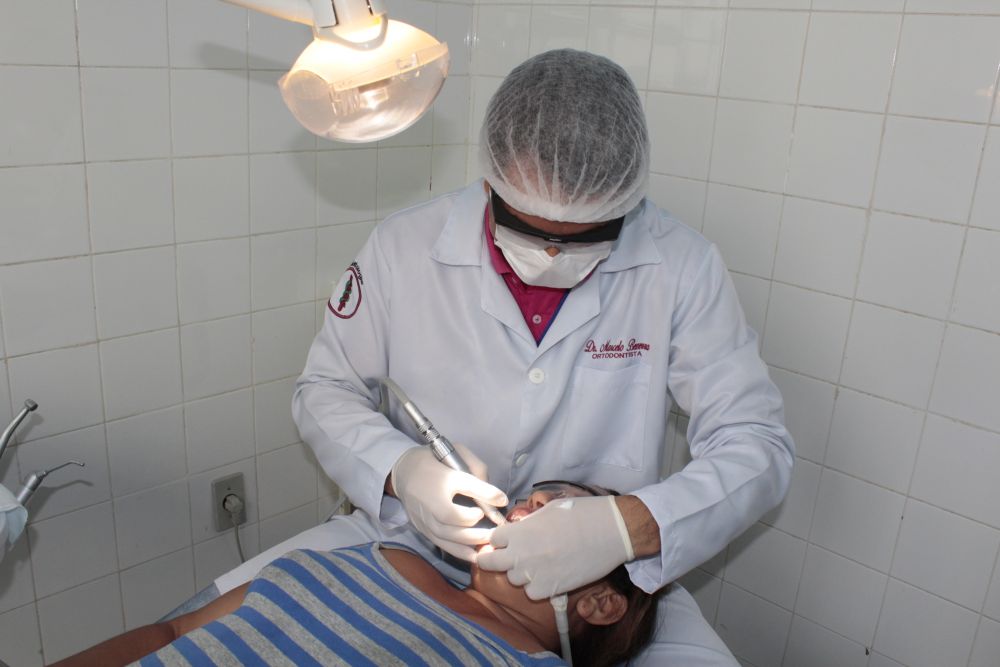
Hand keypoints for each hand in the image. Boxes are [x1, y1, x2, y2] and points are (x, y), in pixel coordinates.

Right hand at [391, 444, 507, 561]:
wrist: (404, 471)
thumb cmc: (436, 461)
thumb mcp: (457, 453)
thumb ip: (477, 469)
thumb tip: (496, 496)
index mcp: (442, 475)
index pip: (466, 484)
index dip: (486, 493)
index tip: (502, 500)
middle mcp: (432, 498)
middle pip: (454, 517)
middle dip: (478, 526)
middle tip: (496, 530)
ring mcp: (425, 515)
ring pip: (447, 534)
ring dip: (471, 541)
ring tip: (489, 542)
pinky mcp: (422, 527)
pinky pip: (441, 543)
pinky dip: (459, 551)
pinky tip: (475, 555)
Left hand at [476, 495, 634, 599]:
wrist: (612, 530)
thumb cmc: (582, 514)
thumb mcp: (547, 511)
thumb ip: (527, 524)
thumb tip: (517, 531)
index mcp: (519, 531)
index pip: (492, 539)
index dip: (499, 540)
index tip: (505, 541)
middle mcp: (521, 554)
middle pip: (490, 563)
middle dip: (494, 559)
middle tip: (507, 556)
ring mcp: (535, 573)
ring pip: (513, 579)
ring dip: (521, 572)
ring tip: (539, 563)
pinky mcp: (551, 589)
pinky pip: (532, 593)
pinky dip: (537, 587)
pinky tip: (549, 576)